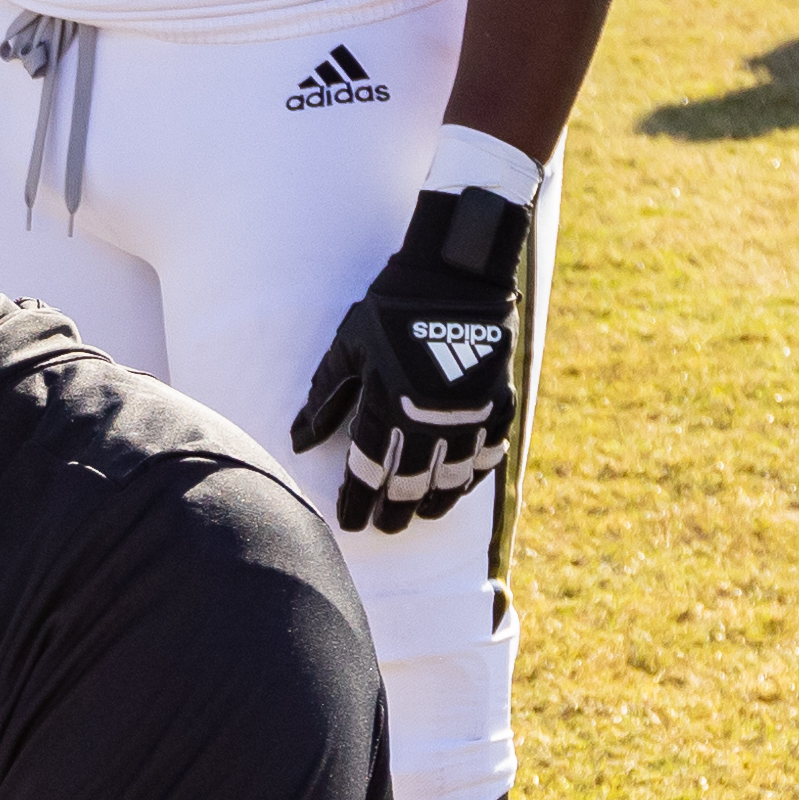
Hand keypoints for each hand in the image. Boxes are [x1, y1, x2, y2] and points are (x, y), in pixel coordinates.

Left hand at [285, 180, 537, 533]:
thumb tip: (299, 439)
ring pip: (452, 479)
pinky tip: (462, 485)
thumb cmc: (390, 307)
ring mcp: (469, 413)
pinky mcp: (499, 403)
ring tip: (422, 513)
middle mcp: (429, 417)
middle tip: (386, 527)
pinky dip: (474, 475)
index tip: (350, 522)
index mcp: (387, 403)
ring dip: (435, 501)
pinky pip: (488, 454)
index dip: (357, 501)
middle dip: (395, 511)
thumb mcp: (347, 348)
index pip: (368, 470)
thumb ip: (324, 396)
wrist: (454, 273)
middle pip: (410, 485)